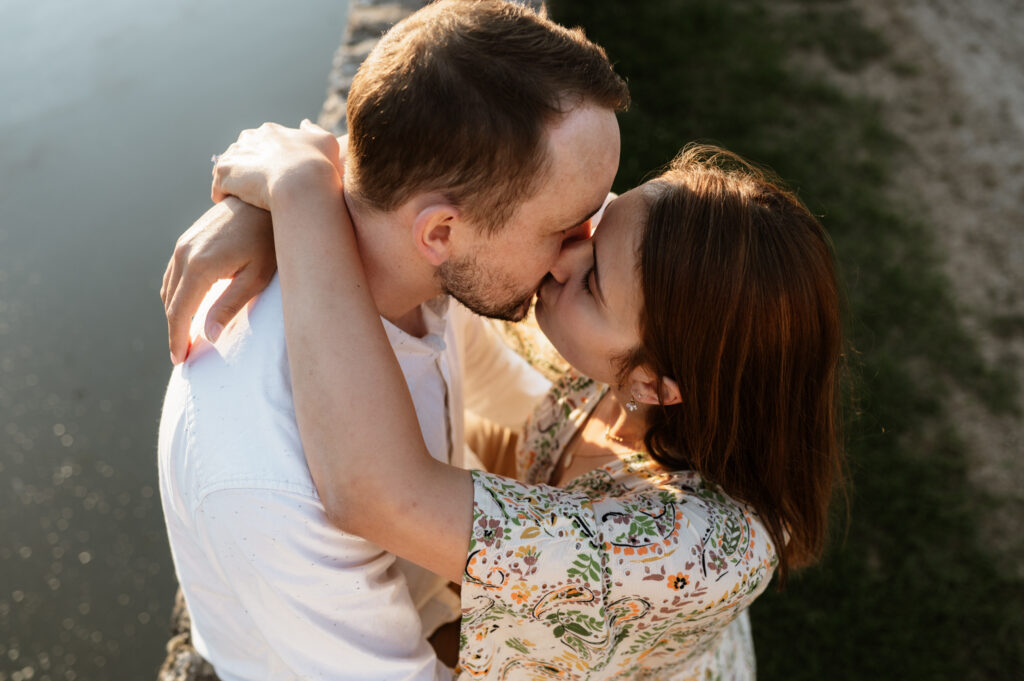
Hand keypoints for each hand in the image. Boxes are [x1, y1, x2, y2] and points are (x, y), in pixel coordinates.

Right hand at [161, 197, 276, 362]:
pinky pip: (173, 273)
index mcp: (200, 267)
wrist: (262, 200)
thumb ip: (230, 305)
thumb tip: (208, 335)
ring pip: (168, 288)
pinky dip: (176, 294)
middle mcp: (184, 254)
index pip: (180, 313)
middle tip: (183, 354)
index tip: (180, 360)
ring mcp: (182, 244)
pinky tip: (188, 306)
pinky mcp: (187, 239)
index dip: (177, 339)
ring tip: (185, 335)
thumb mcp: (256, 276)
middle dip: (175, 330)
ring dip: (174, 312)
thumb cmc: (268, 240)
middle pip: (171, 303)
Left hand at [211, 120, 342, 210]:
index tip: (274, 174)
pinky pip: (218, 187)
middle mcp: (249, 138)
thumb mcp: (326, 141)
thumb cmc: (319, 165)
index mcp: (271, 131)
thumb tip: (304, 123)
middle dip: (247, 167)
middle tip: (258, 187)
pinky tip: (232, 206)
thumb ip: (314, 130)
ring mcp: (235, 156)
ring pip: (228, 169)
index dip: (268, 158)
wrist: (302, 183)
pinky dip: (223, 196)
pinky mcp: (225, 175)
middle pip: (242, 152)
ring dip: (234, 182)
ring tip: (242, 199)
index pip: (262, 141)